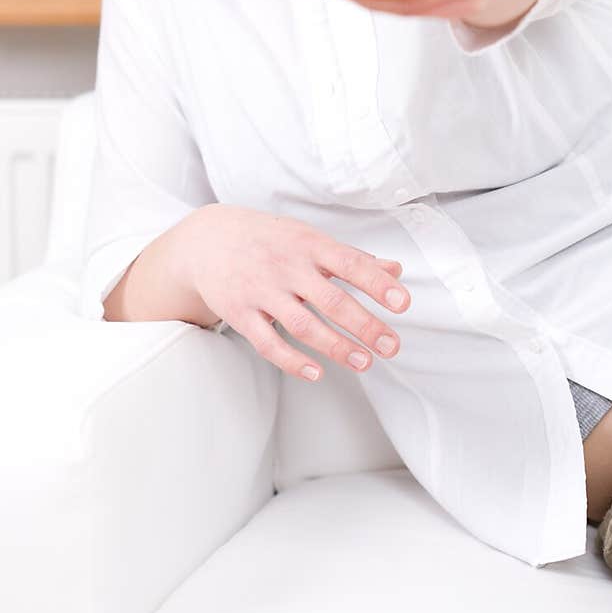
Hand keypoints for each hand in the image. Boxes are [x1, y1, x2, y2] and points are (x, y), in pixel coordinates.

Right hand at [183, 204, 410, 381]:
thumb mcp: (310, 240)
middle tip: (391, 346)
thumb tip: (395, 270)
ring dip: (336, 347)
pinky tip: (317, 373)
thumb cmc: (269, 240)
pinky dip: (292, 361)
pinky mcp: (240, 314)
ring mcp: (262, 291)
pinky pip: (268, 343)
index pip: (350, 264)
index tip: (403, 304)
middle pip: (332, 301)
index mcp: (309, 245)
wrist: (207, 241)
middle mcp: (287, 267)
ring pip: (303, 325)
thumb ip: (352, 259)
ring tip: (364, 363)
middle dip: (365, 326)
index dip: (378, 284)